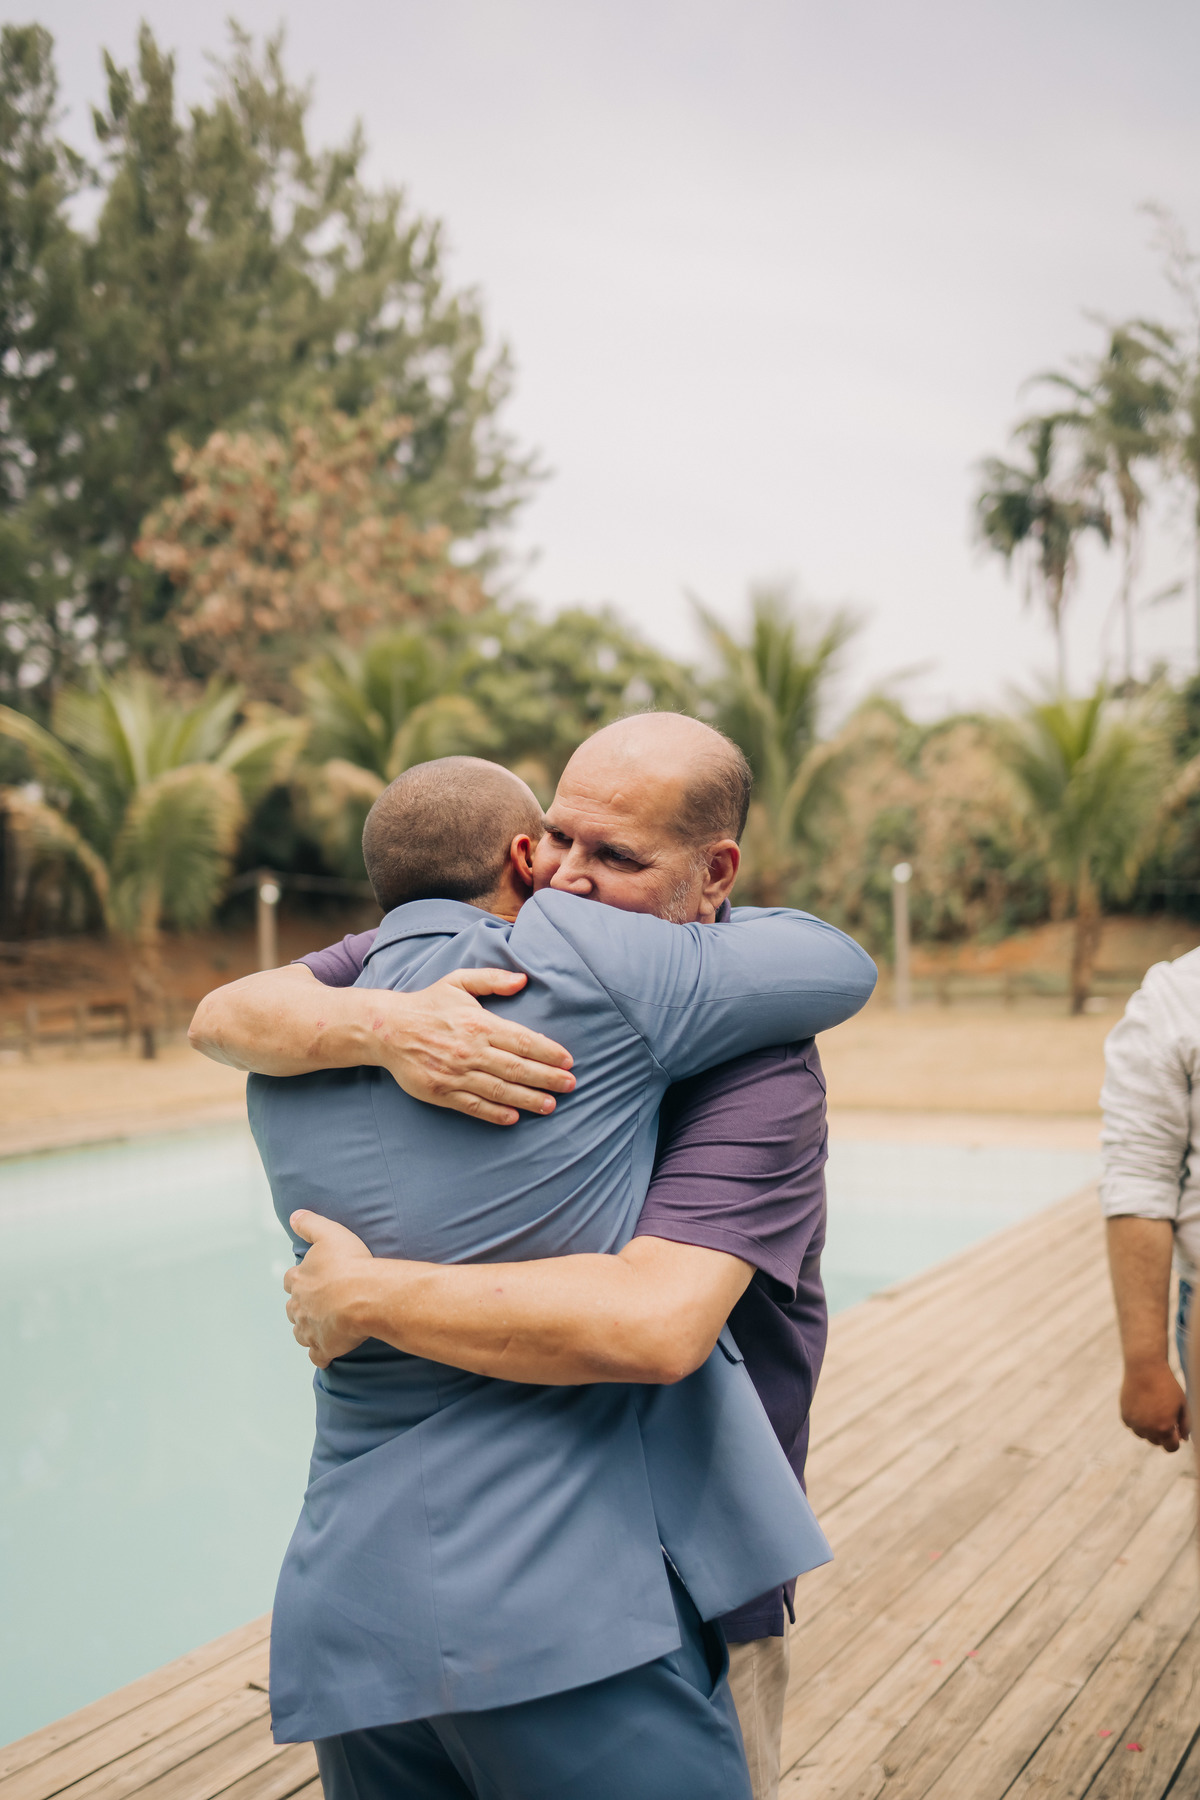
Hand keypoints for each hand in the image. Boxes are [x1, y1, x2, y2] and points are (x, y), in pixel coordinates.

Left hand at [285, 1212, 376, 1367]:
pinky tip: (327, 1353)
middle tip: (316, 1305)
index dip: (298, 1280)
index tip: (308, 1280)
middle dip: (301, 1308)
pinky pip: (317, 1356)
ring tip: (321, 1328)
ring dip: (308, 1331)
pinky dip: (320, 1355)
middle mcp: (299, 1306)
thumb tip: (293, 1216)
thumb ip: (309, 1224)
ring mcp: (310, 1329)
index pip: (290, 1280)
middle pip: (292, 1309)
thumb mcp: (329, 1233)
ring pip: (301, 1333)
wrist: (363, 1295)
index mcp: (299, 1280)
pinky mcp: (324, 1347)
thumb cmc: (349, 1263)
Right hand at [370, 968, 574, 1125]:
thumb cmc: (428, 1004)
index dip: (548, 1052)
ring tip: (550, 1105)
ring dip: (528, 1100)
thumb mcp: (459, 982)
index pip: (523, 1040)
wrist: (387, 1029)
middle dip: (548, 1078)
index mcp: (478, 1023)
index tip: (568, 1061)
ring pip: (499, 1090)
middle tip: (570, 1085)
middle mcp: (470, 1050)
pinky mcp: (441, 1091)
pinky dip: (494, 1114)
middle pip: (517, 1068)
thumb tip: (523, 979)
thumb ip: (492, 979)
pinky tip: (513, 1118)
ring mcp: (456, 1074)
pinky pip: (473, 1106)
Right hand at [1119, 1358, 1189, 1450]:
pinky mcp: (1125, 1417)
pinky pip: (1133, 1426)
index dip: (1175, 1441)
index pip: (1171, 1448)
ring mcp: (1134, 1423)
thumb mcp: (1183, 1405)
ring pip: (1144, 1435)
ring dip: (1149, 1428)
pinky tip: (1142, 1405)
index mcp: (1164, 1428)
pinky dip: (1137, 1420)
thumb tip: (1183, 1439)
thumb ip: (1186, 1425)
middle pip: (1156, 1442)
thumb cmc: (1167, 1385)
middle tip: (1163, 1415)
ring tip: (1152, 1409)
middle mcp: (1147, 1429)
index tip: (1175, 1430)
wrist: (1144, 1368)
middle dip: (1162, 1433)